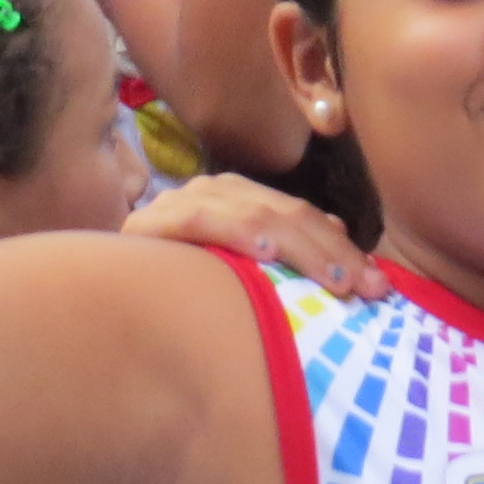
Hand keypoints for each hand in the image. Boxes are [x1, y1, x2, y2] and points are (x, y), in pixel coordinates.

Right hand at [120, 174, 383, 295]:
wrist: (104, 293)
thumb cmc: (179, 289)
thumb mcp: (240, 270)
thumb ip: (283, 252)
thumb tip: (339, 242)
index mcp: (238, 197)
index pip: (302, 215)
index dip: (342, 249)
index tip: (379, 286)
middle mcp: (212, 191)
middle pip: (287, 213)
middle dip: (333, 254)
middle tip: (368, 290)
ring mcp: (182, 202)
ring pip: (256, 214)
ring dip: (301, 248)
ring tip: (335, 279)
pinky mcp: (150, 224)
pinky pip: (200, 222)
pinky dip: (236, 233)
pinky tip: (264, 252)